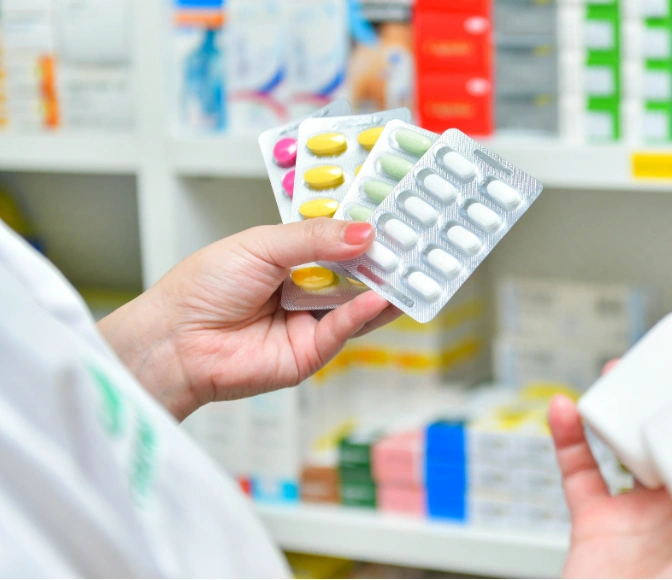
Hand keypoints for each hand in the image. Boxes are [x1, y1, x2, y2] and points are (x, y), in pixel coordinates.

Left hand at [99, 220, 401, 420]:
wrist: (175, 341)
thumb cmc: (201, 289)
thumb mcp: (261, 245)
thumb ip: (314, 238)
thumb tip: (364, 233)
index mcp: (290, 255)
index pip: (339, 237)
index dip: (365, 227)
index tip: (396, 212)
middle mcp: (305, 287)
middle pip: (356, 270)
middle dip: (384, 256)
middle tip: (415, 239)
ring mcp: (311, 320)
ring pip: (359, 302)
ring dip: (385, 286)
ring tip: (411, 268)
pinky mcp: (311, 353)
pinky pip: (344, 330)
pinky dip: (364, 313)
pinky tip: (377, 297)